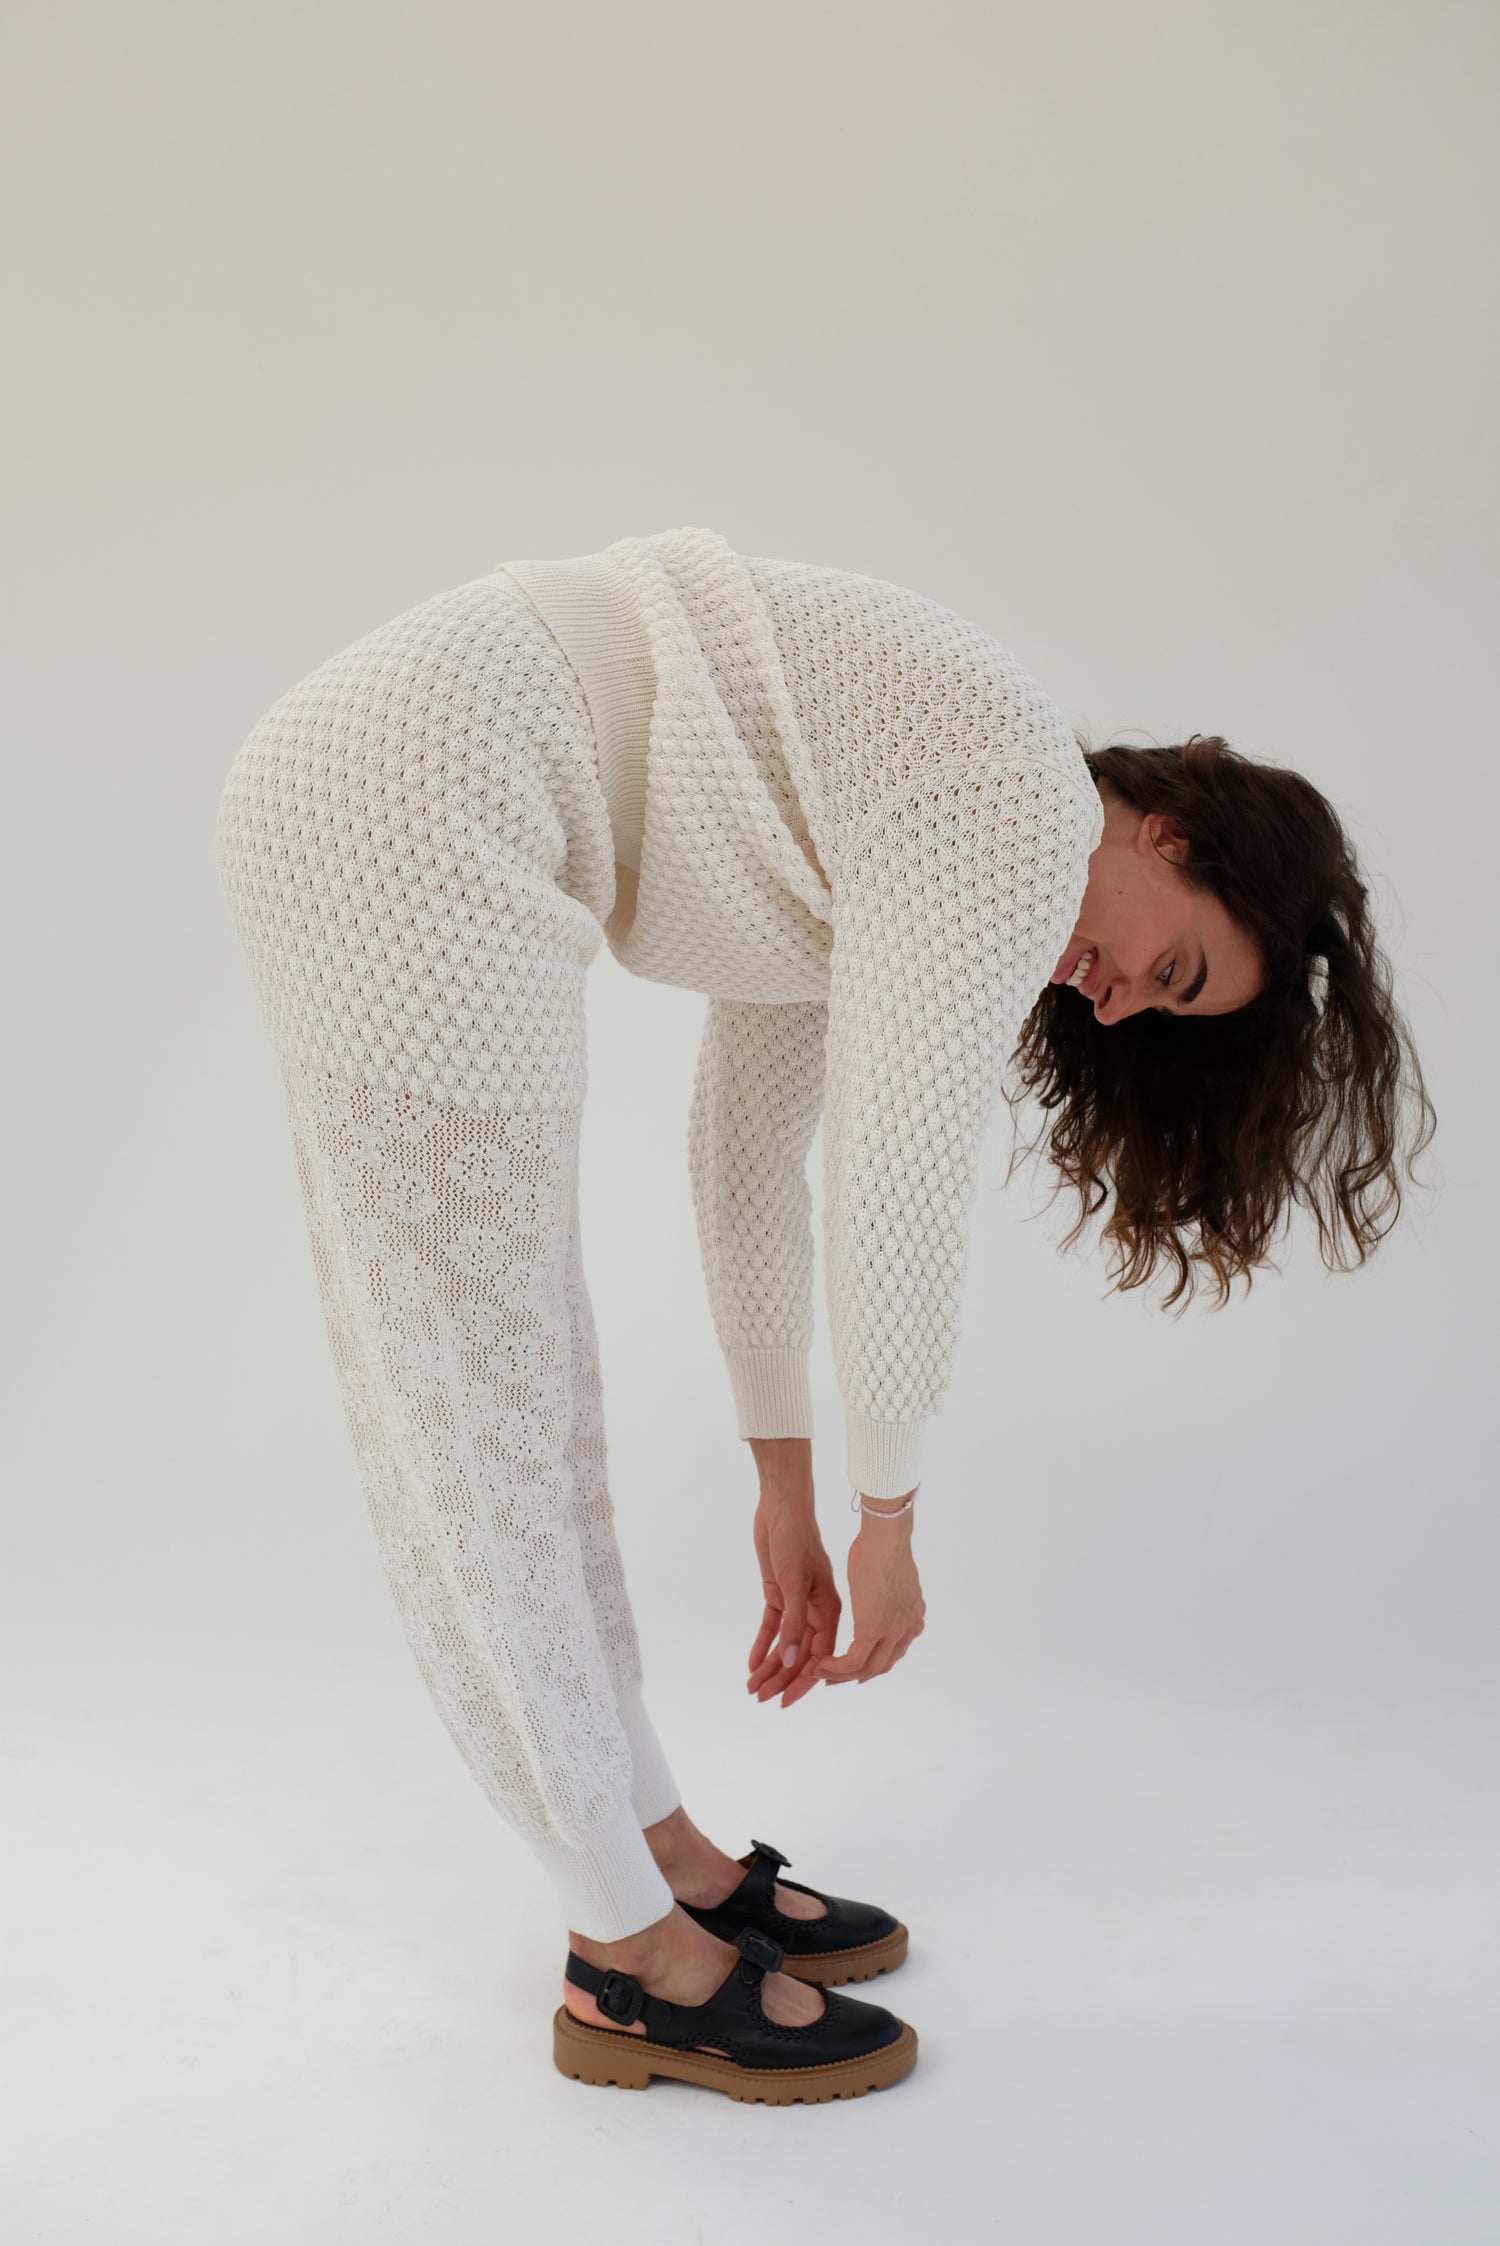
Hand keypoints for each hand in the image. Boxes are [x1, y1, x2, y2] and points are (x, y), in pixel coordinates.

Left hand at [745, 1440, 840, 1709]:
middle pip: (799, 1655)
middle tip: (760, 1699)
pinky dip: (762, 1645)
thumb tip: (787, 1660)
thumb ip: (793, 1624)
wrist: (782, 1510)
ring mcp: (797, 1604)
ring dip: (769, 1667)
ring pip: (784, 1644)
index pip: (817, 1657)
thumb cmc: (795, 1542)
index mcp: (829, 1611)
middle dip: (781, 1679)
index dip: (802, 1681)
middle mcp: (815, 1612)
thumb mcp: (794, 1584)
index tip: (785, 1702)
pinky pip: (772, 1627)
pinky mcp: (779, 1594)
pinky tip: (751, 1664)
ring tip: (751, 1688)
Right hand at [816, 1500, 924, 1686]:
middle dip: (854, 1675)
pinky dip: (834, 1668)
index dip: (872, 1662)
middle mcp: (906, 1629)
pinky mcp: (872, 1630)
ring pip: (865, 1669)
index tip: (852, 1665)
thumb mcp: (893, 1572)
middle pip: (880, 1665)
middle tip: (831, 1676)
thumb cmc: (885, 1542)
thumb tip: (898, 1594)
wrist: (886, 1536)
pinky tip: (820, 1664)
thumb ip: (897, 1592)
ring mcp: (891, 1632)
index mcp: (912, 1616)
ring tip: (818, 1671)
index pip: (894, 1651)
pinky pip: (852, 1662)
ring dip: (839, 1675)